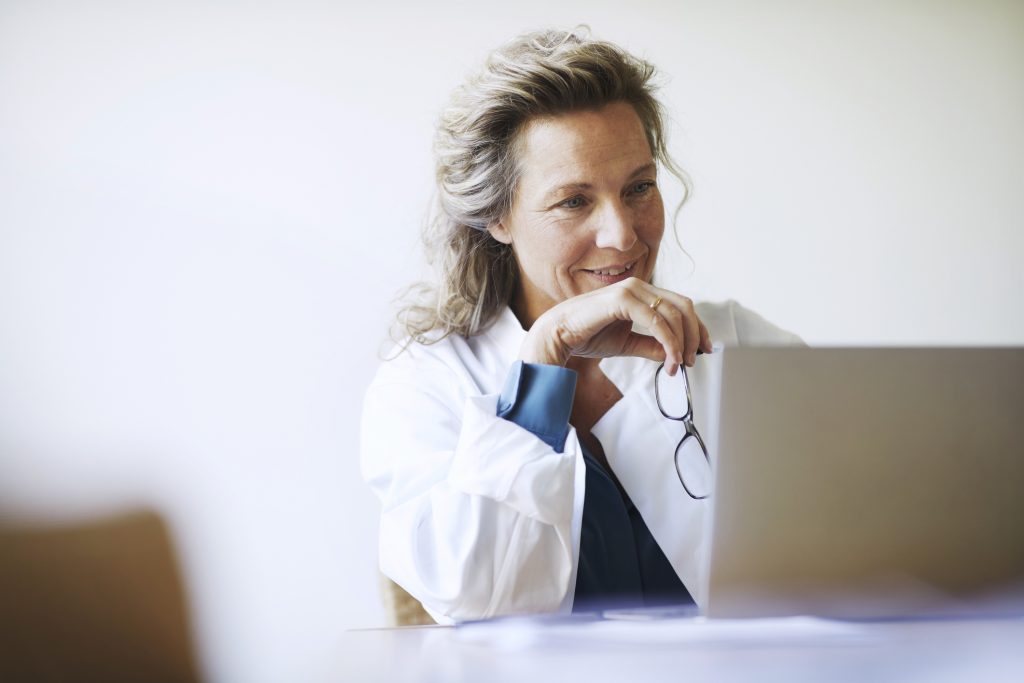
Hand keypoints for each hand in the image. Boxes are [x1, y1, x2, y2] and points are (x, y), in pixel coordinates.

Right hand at [519, 278, 712, 375]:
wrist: (557, 335)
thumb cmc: (586, 335)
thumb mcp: (626, 344)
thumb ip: (651, 346)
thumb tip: (674, 354)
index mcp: (641, 293)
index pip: (680, 306)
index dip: (697, 328)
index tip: (704, 350)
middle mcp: (639, 286)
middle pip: (683, 307)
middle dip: (694, 335)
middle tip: (693, 360)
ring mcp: (630, 289)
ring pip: (673, 314)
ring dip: (682, 343)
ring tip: (677, 365)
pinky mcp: (621, 299)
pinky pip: (655, 321)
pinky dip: (668, 341)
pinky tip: (669, 359)